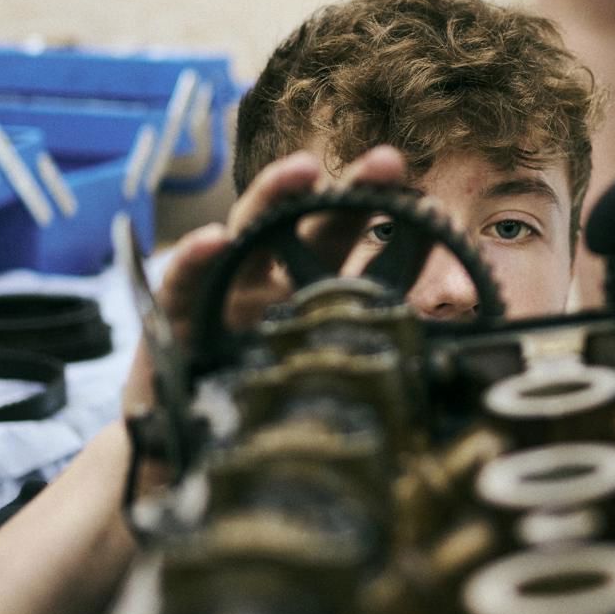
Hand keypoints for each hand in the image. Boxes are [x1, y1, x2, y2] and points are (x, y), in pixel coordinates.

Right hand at [118, 146, 410, 417]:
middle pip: (307, 220)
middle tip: (385, 162)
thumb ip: (363, 358)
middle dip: (347, 189)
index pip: (353, 242)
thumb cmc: (255, 402)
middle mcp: (268, 278)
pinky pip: (183, 283)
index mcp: (307, 288)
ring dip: (273, 195)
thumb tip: (437, 356)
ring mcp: (222, 290)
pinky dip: (195, 259)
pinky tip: (213, 241)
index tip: (432, 205)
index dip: (388, 222)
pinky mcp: (178, 317)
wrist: (185, 451)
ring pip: (247, 229)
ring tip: (302, 170)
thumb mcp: (316, 376)